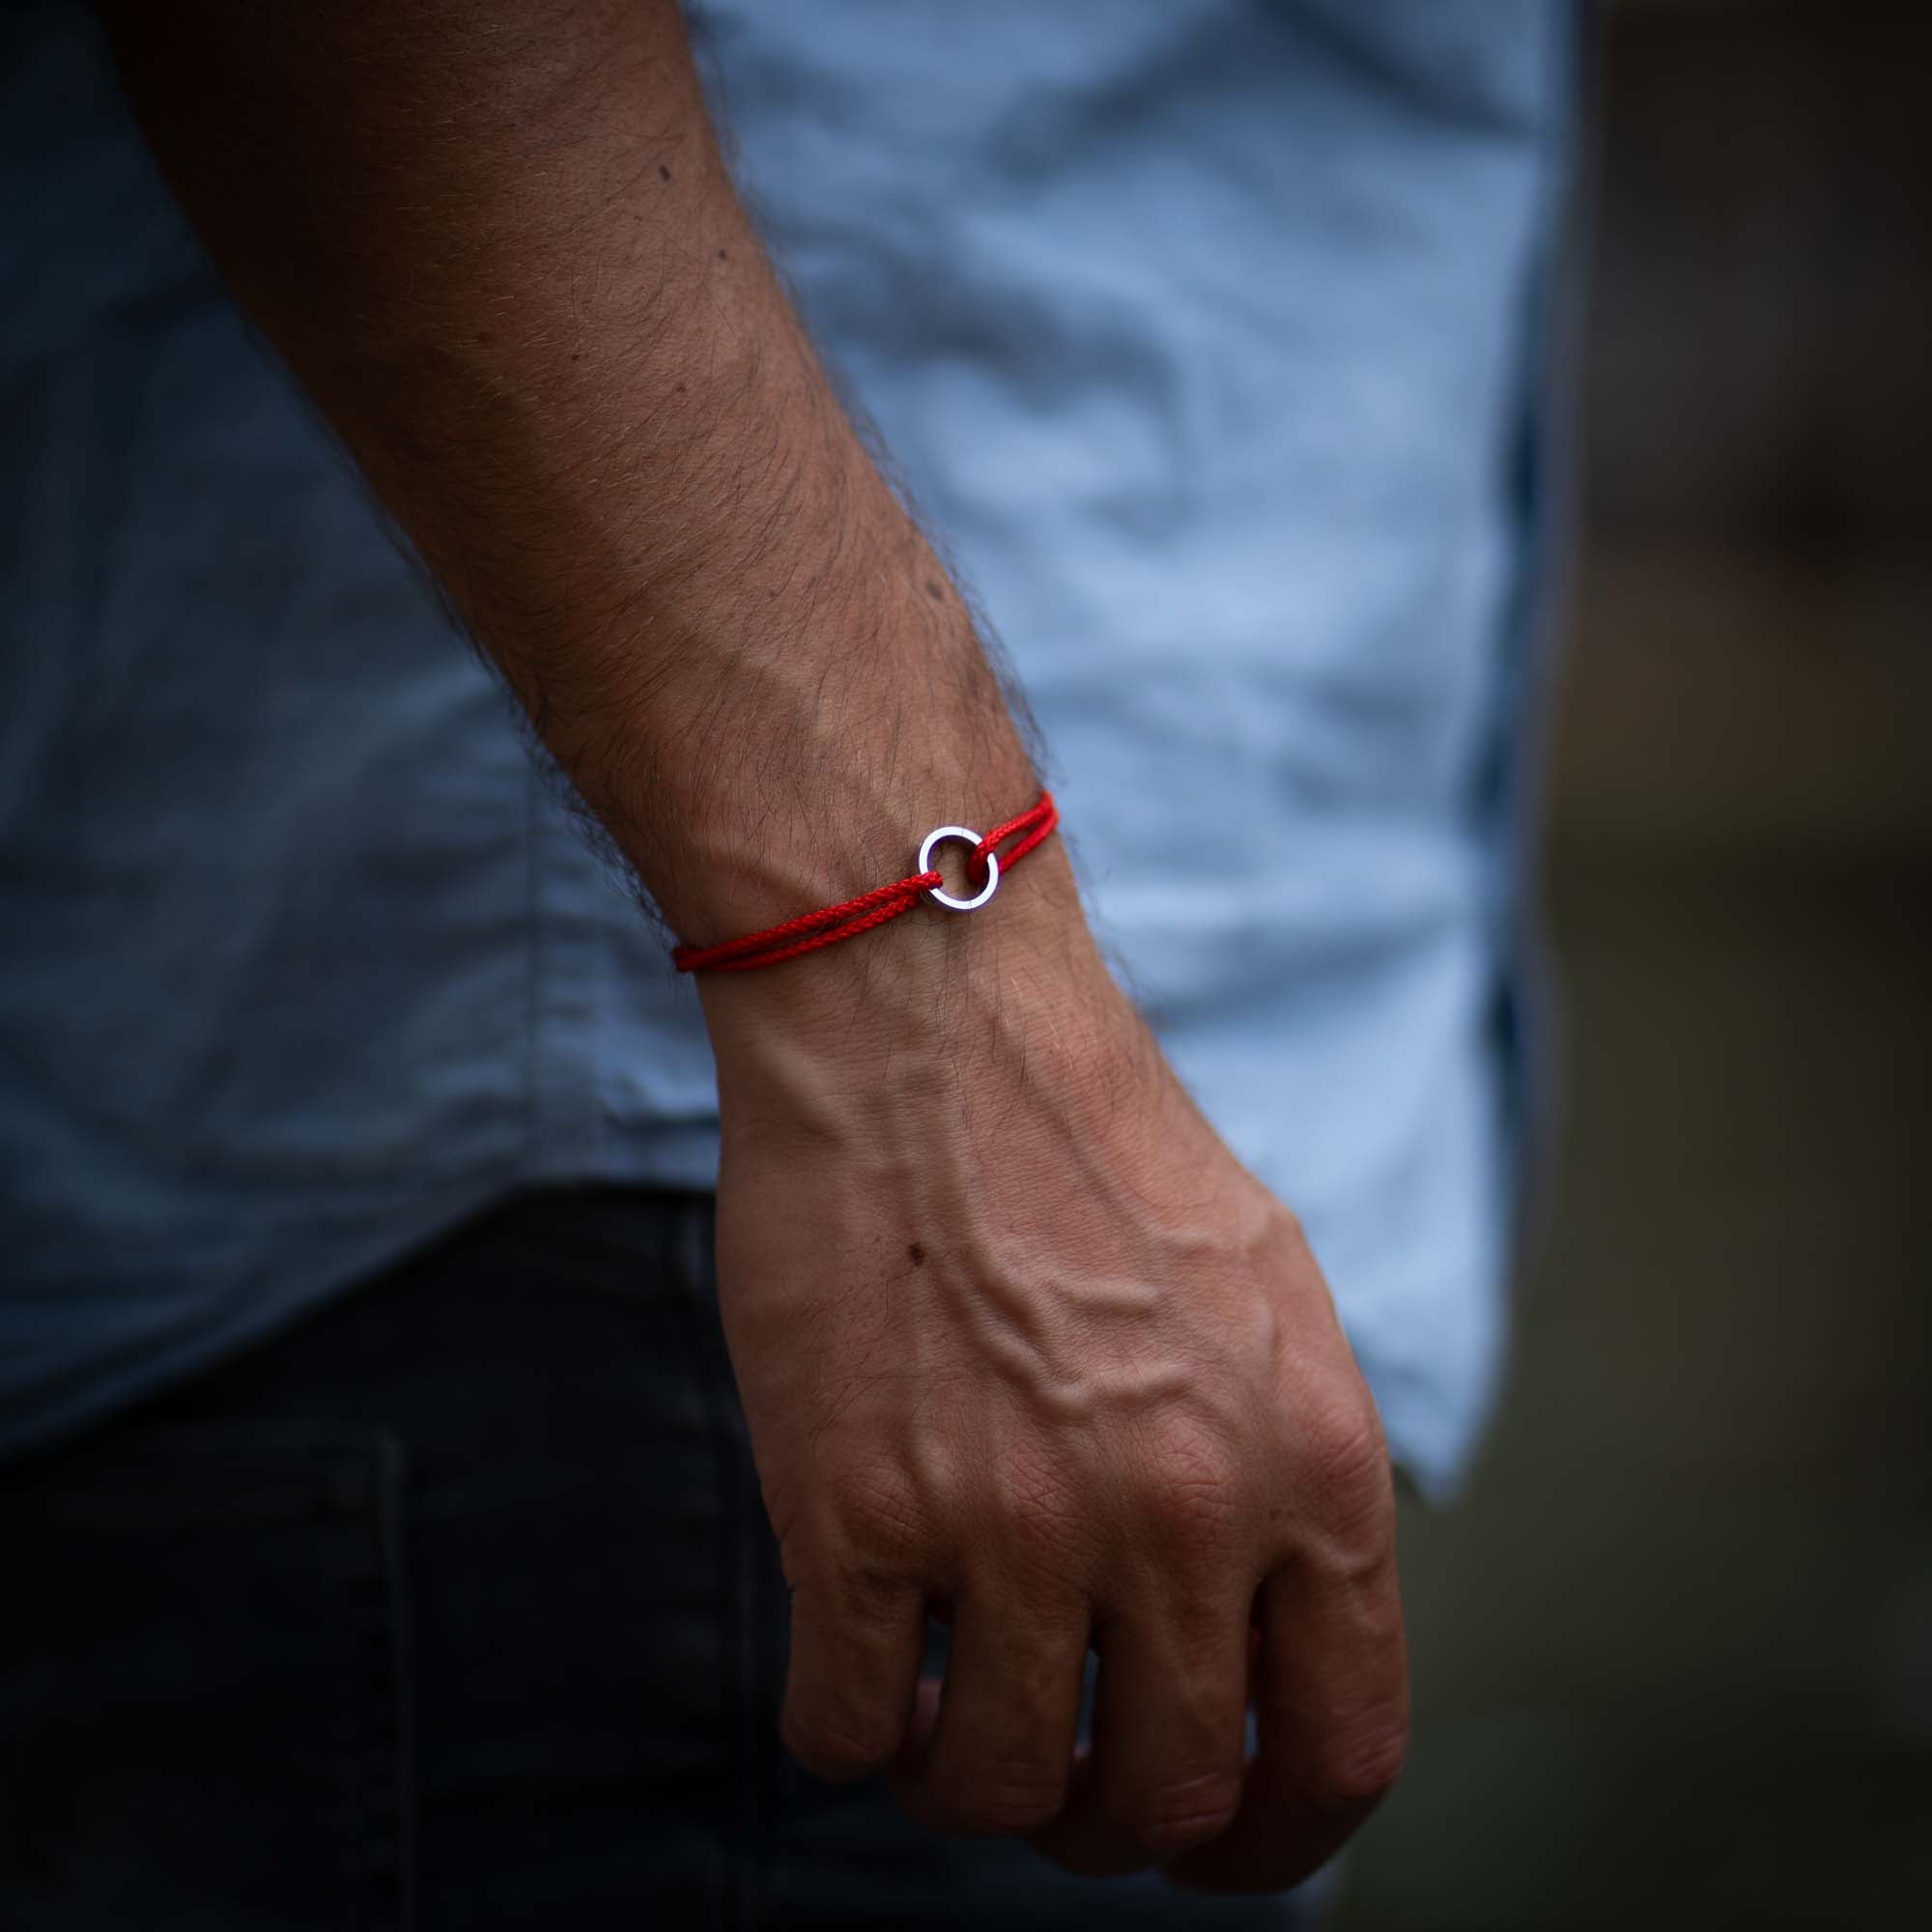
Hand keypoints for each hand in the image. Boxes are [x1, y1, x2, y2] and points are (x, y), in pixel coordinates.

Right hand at [702, 912, 1407, 1891]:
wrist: (930, 1022)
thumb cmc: (1087, 1143)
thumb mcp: (1265, 1299)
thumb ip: (1287, 1470)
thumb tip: (1265, 1632)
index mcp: (1312, 1462)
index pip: (1339, 1746)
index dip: (1276, 1840)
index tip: (1213, 1852)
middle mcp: (1186, 1514)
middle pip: (1165, 1793)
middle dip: (1106, 1820)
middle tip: (1053, 1772)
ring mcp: (1021, 1523)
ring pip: (999, 1788)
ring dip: (966, 1783)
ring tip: (941, 1711)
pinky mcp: (861, 1512)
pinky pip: (850, 1728)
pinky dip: (852, 1732)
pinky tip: (855, 1660)